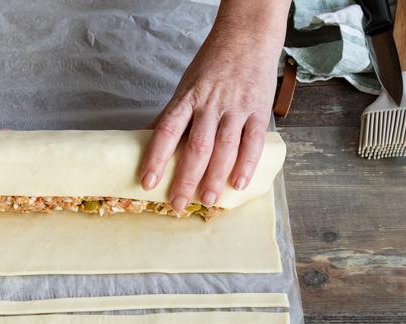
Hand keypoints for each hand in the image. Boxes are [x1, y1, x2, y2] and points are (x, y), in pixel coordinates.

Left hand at [139, 6, 286, 211]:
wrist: (247, 38)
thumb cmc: (211, 66)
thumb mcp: (185, 87)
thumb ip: (173, 115)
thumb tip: (146, 139)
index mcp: (187, 99)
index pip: (166, 131)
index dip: (156, 158)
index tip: (147, 182)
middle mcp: (210, 104)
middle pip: (196, 146)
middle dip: (185, 178)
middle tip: (177, 204)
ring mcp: (236, 108)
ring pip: (224, 147)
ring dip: (214, 177)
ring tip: (206, 200)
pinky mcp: (258, 110)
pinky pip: (252, 141)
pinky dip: (245, 164)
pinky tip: (237, 183)